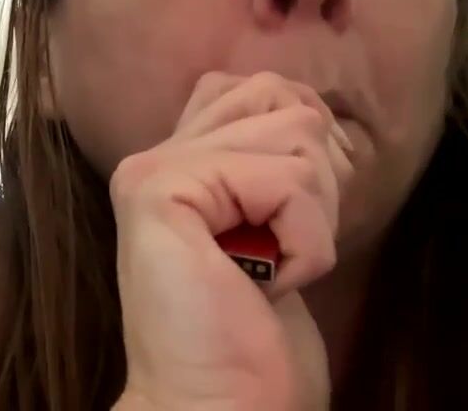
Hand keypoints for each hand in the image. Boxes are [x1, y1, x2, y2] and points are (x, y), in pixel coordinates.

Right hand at [110, 72, 352, 410]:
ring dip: (311, 218)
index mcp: (173, 162)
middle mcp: (152, 157)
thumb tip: (309, 112)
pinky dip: (306, 243)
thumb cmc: (248, 338)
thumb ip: (268, 162)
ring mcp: (151, 171)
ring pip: (297, 134)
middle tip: (276, 250)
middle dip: (316, 183)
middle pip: (287, 104)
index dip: (301, 144)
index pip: (256, 88)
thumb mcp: (271, 226)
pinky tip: (267, 283)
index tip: (283, 221)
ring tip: (268, 268)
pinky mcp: (162, 192)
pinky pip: (288, 181)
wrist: (211, 405)